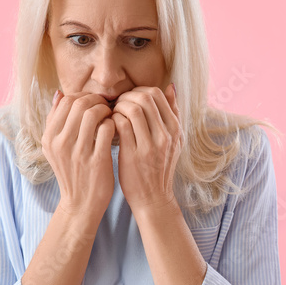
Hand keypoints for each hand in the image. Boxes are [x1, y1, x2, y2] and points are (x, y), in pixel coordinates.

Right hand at [42, 91, 115, 217]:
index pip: (66, 101)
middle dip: (97, 100)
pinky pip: (107, 129)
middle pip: (80, 104)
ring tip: (112, 116)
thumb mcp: (56, 148)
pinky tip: (117, 129)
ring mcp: (78, 152)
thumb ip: (56, 120)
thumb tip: (59, 93)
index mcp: (49, 137)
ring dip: (107, 110)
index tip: (95, 101)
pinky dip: (114, 124)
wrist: (81, 204)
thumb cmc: (72, 172)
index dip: (84, 96)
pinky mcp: (97, 160)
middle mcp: (60, 143)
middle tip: (107, 106)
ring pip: (93, 114)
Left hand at [111, 84, 183, 212]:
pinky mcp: (134, 155)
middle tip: (118, 104)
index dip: (139, 90)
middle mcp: (166, 135)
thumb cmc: (160, 167)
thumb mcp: (174, 140)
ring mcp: (150, 145)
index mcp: (175, 128)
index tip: (130, 99)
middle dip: (127, 96)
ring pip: (132, 108)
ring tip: (113, 114)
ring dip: (118, 106)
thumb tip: (170, 86)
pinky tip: (110, 126)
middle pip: (144, 97)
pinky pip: (121, 125)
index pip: (157, 93)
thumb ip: (173, 113)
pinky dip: (113, 120)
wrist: (153, 198)